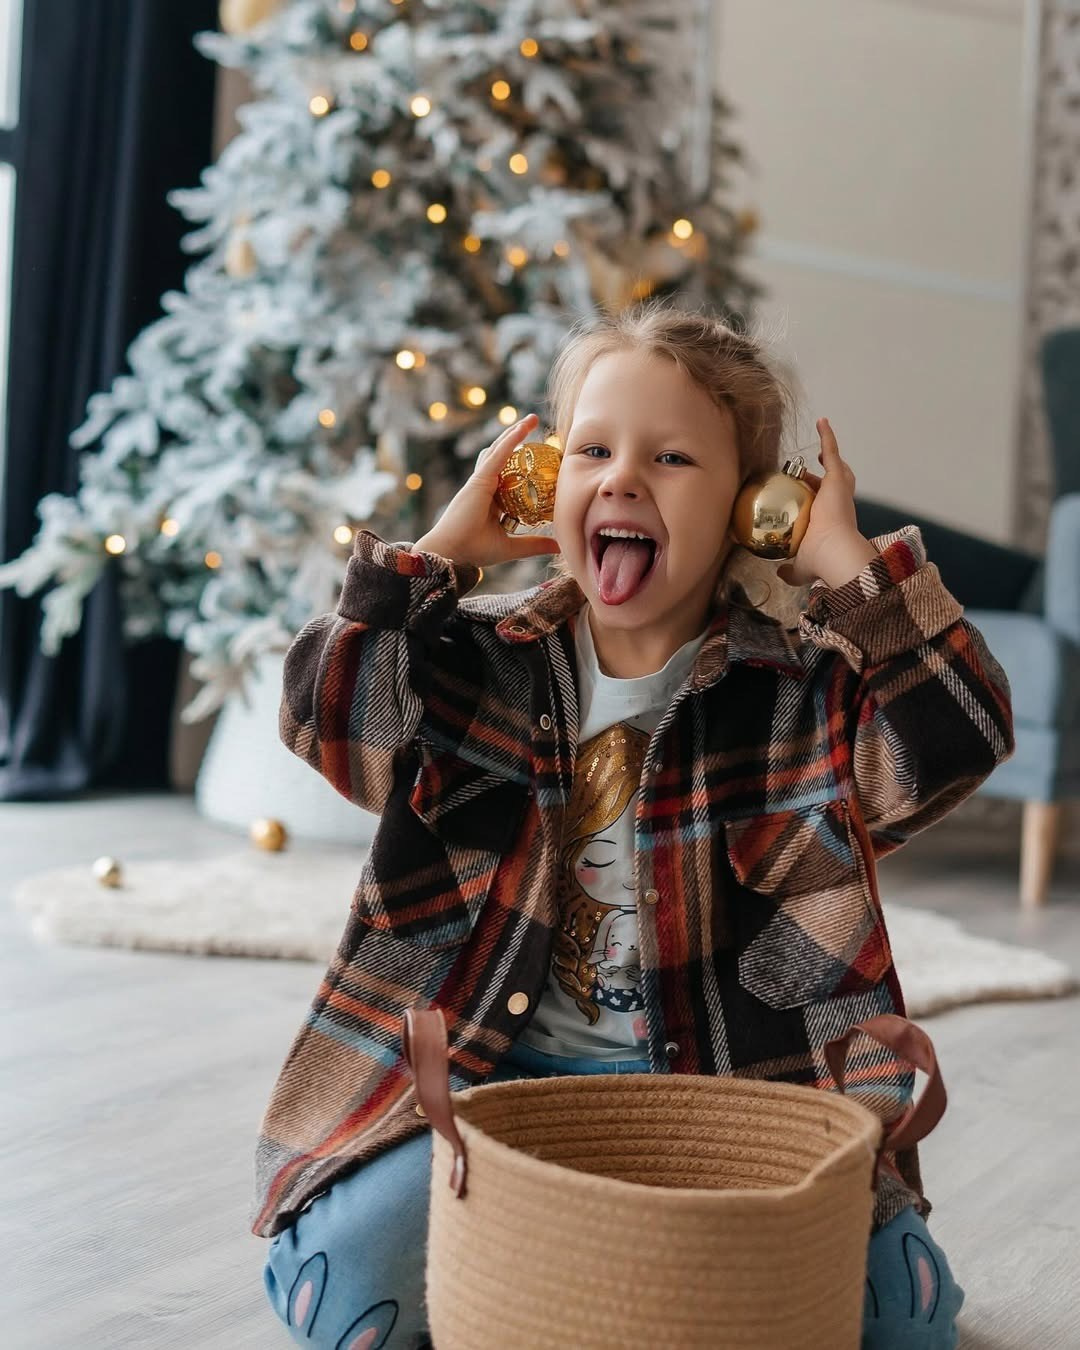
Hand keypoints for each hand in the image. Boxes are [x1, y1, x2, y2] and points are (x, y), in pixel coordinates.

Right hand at [413, 413, 561, 568]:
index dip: (522, 465)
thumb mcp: (512, 546)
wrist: (453, 553)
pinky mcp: (479, 479)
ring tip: (530, 420)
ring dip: (514, 433)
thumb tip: (559, 545)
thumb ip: (535, 544)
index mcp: (492, 500)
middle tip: (536, 427)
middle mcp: (486, 486)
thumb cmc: (475, 551)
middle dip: (518, 441)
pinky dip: (511, 440)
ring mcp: (481, 480)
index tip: (542, 459)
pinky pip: (498, 455)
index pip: (509, 476)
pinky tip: (523, 428)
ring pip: (500, 450)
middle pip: (503, 457)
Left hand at [776, 418, 873, 587]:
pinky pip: (832, 452)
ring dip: (830, 458)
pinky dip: (827, 437)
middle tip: (809, 476)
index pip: (826, 510)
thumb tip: (780, 574)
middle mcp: (840, 506)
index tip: (805, 500)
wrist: (832, 551)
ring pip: (838, 470)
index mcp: (833, 525)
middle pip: (836, 487)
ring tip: (820, 449)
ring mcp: (840, 491)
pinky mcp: (837, 479)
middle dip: (825, 480)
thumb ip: (790, 571)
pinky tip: (821, 422)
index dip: (816, 502)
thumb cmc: (819, 560)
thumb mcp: (800, 568)